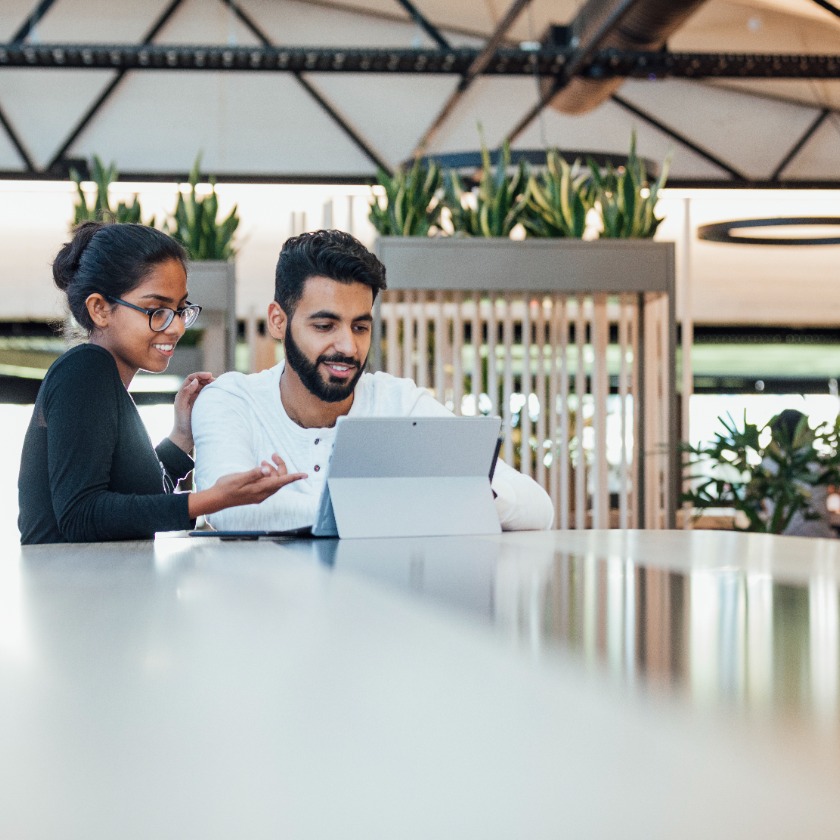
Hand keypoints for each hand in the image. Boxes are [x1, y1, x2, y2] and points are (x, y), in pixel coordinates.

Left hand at [169, 371, 213, 452]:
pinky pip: (210, 395)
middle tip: (216, 381)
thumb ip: (186, 392)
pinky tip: (219, 393)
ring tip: (219, 386)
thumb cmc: (182, 422)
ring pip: (205, 388)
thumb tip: (195, 381)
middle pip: (200, 381)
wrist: (186, 436)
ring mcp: (198, 400)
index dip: (200, 374)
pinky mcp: (204, 406)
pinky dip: (214, 392)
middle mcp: (190, 395)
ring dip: (212, 384)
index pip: (191, 378)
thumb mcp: (181, 406)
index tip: (209, 375)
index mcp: (183, 393)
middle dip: (207, 378)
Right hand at [188, 454, 306, 517]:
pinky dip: (267, 475)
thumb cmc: (226, 487)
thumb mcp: (239, 478)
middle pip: (280, 479)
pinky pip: (268, 484)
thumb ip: (254, 473)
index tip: (305, 475)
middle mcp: (263, 494)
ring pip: (274, 481)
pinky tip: (260, 469)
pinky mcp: (256, 494)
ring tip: (264, 461)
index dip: (294, 477)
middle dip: (279, 466)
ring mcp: (260, 495)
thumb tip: (267, 469)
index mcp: (260, 489)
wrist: (217, 499)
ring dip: (272, 470)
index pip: (282, 482)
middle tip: (272, 455)